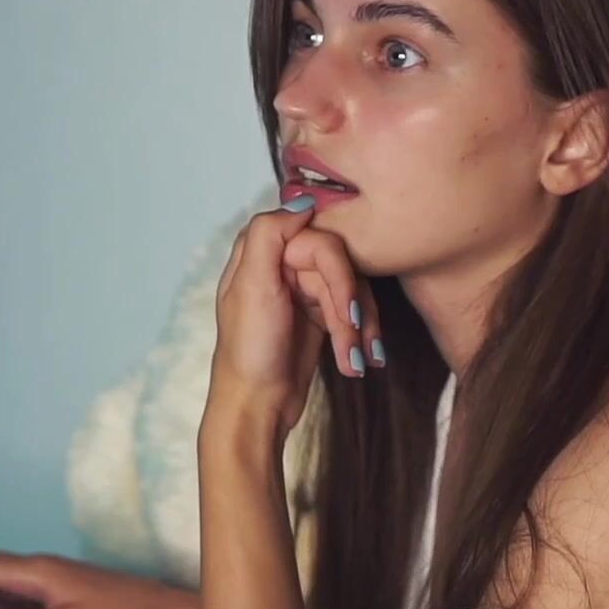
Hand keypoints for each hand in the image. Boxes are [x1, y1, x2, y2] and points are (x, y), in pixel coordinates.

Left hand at [207, 198, 383, 435]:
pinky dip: (358, 337)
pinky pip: (352, 312)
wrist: (257, 406)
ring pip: (351, 291)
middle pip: (340, 266)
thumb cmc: (249, 350)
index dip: (337, 271)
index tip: (346, 306)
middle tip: (353, 340)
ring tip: (355, 362)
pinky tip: (359, 362)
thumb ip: (270, 235)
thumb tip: (305, 201)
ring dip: (358, 328)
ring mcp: (301, 290)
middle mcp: (282, 265)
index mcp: (262, 252)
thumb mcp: (251, 287)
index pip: (319, 239)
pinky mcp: (319, 315)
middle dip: (350, 306)